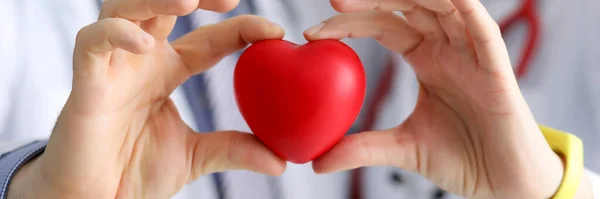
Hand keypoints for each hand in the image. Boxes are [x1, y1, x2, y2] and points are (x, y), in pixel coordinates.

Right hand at [8, 0, 285, 197]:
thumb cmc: (135, 174)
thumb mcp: (196, 157)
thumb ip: (234, 151)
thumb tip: (280, 162)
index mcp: (169, 71)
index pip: (210, 38)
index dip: (241, 28)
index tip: (276, 32)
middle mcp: (142, 59)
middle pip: (166, 4)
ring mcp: (113, 66)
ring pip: (126, 8)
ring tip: (190, 0)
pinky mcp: (86, 81)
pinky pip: (92, 42)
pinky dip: (116, 34)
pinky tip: (145, 42)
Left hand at [305, 0, 586, 197]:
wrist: (504, 184)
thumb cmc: (461, 159)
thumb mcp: (402, 149)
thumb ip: (362, 148)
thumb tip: (317, 161)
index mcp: (426, 59)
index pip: (383, 26)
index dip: (349, 24)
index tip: (312, 34)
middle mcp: (447, 49)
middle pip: (407, 7)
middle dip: (371, 1)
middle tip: (335, 0)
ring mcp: (471, 54)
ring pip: (442, 7)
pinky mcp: (496, 68)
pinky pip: (482, 30)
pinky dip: (464, 10)